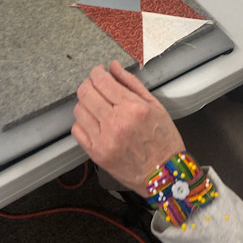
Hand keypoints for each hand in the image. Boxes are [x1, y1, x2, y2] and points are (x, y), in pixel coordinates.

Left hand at [72, 60, 184, 196]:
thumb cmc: (164, 140)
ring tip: (97, 106)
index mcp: (132, 108)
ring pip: (79, 110)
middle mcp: (115, 123)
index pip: (101, 81)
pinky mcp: (96, 154)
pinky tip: (95, 123)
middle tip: (96, 86)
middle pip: (85, 92)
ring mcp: (103, 140)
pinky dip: (83, 123)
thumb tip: (112, 66)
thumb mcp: (155, 106)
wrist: (165, 175)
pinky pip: (77, 130)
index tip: (99, 72)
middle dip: (89, 84)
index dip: (97, 72)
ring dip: (86, 103)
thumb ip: (130, 83)